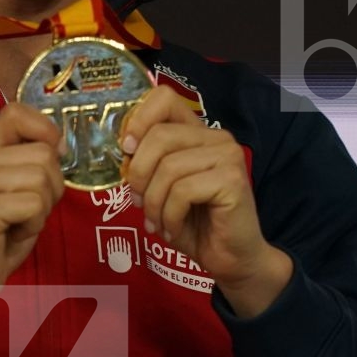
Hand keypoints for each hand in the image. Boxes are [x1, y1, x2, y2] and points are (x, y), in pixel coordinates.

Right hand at [0, 102, 62, 335]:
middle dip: (51, 188)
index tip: (50, 159)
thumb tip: (60, 145)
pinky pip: (34, 204)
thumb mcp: (16, 193)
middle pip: (43, 154)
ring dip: (42, 209)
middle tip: (28, 212)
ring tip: (18, 224)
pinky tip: (11, 235)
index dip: (44, 130)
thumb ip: (33, 165)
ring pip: (42, 179)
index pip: (15, 112)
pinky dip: (33, 224)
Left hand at [119, 84, 288, 310]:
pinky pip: (183, 191)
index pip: (164, 98)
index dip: (139, 119)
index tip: (126, 149)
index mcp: (197, 132)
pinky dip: (169, 216)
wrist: (230, 259)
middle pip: (160, 136)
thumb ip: (147, 163)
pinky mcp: (232, 180)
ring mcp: (227, 156)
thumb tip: (124, 149)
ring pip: (168, 168)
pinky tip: (173, 230)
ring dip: (153, 203)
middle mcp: (216, 137)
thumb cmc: (194, 224)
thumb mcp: (161, 188)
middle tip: (137, 202)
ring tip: (157, 223)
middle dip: (139, 174)